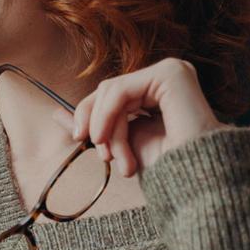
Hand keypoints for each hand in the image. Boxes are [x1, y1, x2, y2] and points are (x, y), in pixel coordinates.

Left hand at [65, 58, 224, 177]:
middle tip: (105, 157)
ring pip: (110, 92)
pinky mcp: (170, 74)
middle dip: (98, 126)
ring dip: (106, 130)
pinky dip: (107, 118)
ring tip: (119, 158)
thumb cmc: (165, 165)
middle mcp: (165, 75)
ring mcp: (170, 71)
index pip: (109, 92)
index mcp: (156, 89)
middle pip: (106, 90)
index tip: (80, 140)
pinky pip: (119, 91)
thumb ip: (93, 124)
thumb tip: (56, 113)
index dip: (88, 115)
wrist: (193, 179)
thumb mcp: (119, 141)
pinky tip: (108, 140)